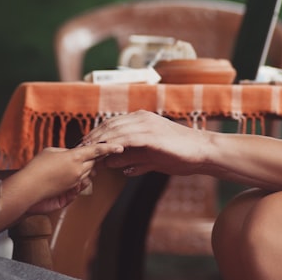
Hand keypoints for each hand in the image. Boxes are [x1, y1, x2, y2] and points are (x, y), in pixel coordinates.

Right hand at [16, 142, 120, 213]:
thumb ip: (66, 151)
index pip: (96, 150)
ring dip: (83, 169)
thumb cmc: (36, 167)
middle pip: (93, 162)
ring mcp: (75, 182)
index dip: (109, 147)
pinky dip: (77, 178)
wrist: (27, 188)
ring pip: (87, 173)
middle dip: (91, 159)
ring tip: (68, 166)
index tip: (120, 146)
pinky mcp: (71, 191)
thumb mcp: (51, 151)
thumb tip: (72, 154)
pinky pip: (80, 183)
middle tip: (84, 155)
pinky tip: (67, 176)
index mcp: (75, 157)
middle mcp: (78, 170)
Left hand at [80, 110, 206, 176]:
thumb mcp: (152, 158)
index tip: (83, 148)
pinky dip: (114, 144)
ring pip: (115, 130)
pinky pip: (127, 138)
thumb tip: (112, 164)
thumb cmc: (180, 155)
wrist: (203, 152)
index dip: (96, 136)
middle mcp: (142, 118)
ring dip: (99, 141)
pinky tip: (105, 153)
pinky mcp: (152, 134)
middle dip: (92, 138)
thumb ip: (133, 159)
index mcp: (141, 120)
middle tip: (78, 151)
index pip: (111, 125)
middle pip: (109, 125)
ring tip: (86, 153)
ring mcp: (147, 124)